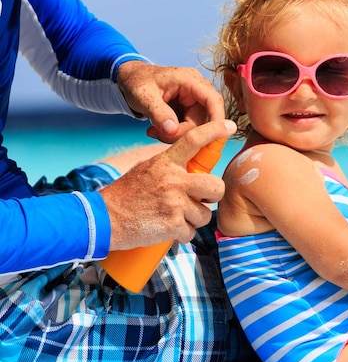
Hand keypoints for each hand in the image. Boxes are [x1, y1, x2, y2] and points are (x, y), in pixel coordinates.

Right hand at [99, 120, 236, 250]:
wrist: (104, 219)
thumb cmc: (127, 194)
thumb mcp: (148, 170)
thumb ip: (171, 167)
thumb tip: (196, 169)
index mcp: (166, 163)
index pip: (193, 140)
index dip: (214, 131)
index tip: (230, 126)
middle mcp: (174, 181)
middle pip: (216, 187)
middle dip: (212, 196)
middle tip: (200, 199)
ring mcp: (174, 204)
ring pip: (205, 214)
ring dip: (193, 220)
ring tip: (173, 217)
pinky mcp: (173, 226)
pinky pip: (191, 232)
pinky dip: (182, 234)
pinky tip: (166, 229)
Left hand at [116, 61, 224, 142]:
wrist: (131, 79)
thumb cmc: (137, 81)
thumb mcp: (143, 95)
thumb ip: (158, 112)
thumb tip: (172, 130)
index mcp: (190, 80)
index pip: (213, 100)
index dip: (217, 119)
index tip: (212, 138)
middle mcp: (197, 90)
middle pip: (204, 119)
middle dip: (184, 132)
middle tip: (158, 134)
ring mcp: (194, 101)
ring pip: (197, 126)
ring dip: (177, 134)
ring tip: (154, 131)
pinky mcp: (189, 111)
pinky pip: (189, 128)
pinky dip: (175, 133)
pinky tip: (158, 130)